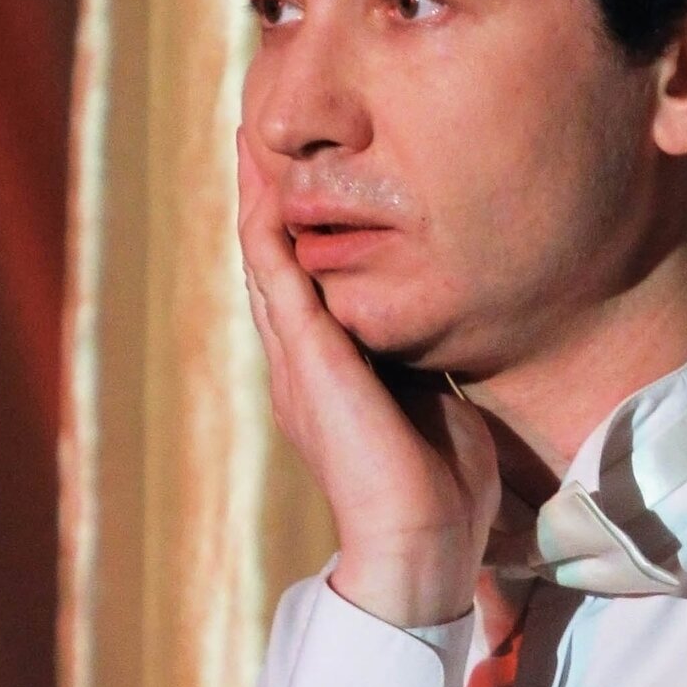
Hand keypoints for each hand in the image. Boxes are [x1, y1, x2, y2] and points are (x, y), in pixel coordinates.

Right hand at [237, 129, 499, 626]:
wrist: (421, 547)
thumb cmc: (436, 485)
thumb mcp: (427, 399)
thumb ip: (417, 359)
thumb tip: (438, 324)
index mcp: (325, 372)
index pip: (298, 285)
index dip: (289, 228)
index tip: (294, 176)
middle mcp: (299, 362)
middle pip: (269, 262)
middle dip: (262, 199)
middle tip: (253, 139)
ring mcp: (297, 363)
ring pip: (263, 262)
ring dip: (256, 201)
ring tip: (248, 143)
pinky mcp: (311, 365)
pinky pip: (279, 283)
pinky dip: (270, 233)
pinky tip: (266, 190)